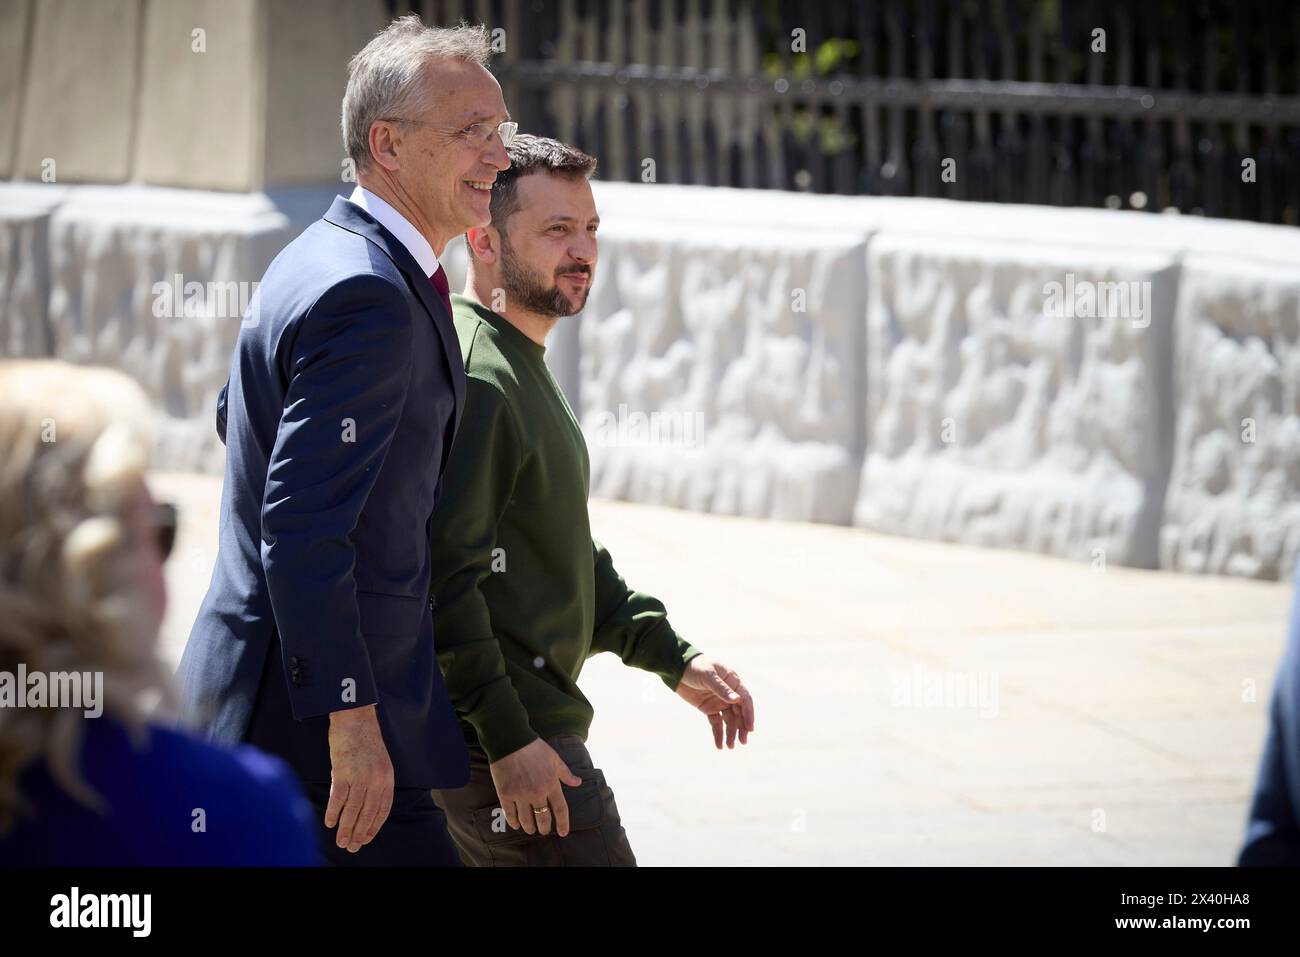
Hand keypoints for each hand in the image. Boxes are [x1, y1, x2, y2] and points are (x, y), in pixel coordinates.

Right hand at [324, 704, 394, 852]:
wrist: (355, 718)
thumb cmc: (365, 739)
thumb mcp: (379, 762)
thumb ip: (375, 783)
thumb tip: (366, 807)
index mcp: (386, 778)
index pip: (382, 809)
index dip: (374, 826)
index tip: (366, 839)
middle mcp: (375, 779)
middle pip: (367, 813)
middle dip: (360, 833)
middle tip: (352, 848)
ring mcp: (359, 776)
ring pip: (353, 810)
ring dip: (346, 829)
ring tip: (341, 842)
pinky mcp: (342, 772)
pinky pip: (337, 798)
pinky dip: (333, 813)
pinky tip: (329, 823)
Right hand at [488, 738, 581, 836]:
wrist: (510, 740)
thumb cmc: (534, 748)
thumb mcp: (554, 758)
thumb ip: (566, 773)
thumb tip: (578, 782)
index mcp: (551, 783)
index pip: (560, 809)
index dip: (563, 823)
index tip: (563, 832)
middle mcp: (537, 792)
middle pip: (543, 818)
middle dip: (544, 828)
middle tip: (544, 831)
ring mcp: (520, 794)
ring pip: (526, 820)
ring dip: (530, 828)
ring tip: (531, 830)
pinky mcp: (505, 794)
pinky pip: (510, 814)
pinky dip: (514, 822)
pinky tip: (517, 825)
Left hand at [675, 657, 754, 749]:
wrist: (676, 668)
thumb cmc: (695, 666)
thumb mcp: (708, 676)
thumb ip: (722, 688)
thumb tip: (737, 699)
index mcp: (733, 682)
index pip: (745, 700)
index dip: (748, 714)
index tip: (749, 728)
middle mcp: (728, 693)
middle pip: (739, 713)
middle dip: (741, 727)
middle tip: (742, 742)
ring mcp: (719, 701)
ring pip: (729, 720)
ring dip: (731, 733)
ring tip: (730, 746)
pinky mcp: (709, 708)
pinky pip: (716, 723)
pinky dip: (718, 734)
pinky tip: (719, 745)